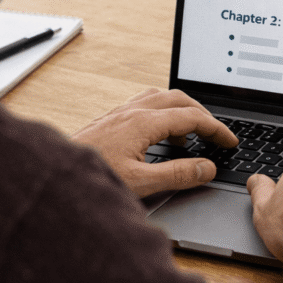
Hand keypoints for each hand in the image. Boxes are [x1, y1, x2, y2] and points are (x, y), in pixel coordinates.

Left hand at [72, 88, 237, 196]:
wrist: (53, 176)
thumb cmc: (91, 179)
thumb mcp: (141, 183)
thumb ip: (178, 175)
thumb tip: (206, 168)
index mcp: (142, 123)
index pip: (191, 118)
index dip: (216, 129)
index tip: (230, 141)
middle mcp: (130, 112)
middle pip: (178, 99)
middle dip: (202, 114)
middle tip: (216, 134)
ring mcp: (118, 114)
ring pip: (160, 98)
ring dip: (181, 111)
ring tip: (190, 136)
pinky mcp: (109, 121)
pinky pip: (144, 106)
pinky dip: (162, 115)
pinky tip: (159, 137)